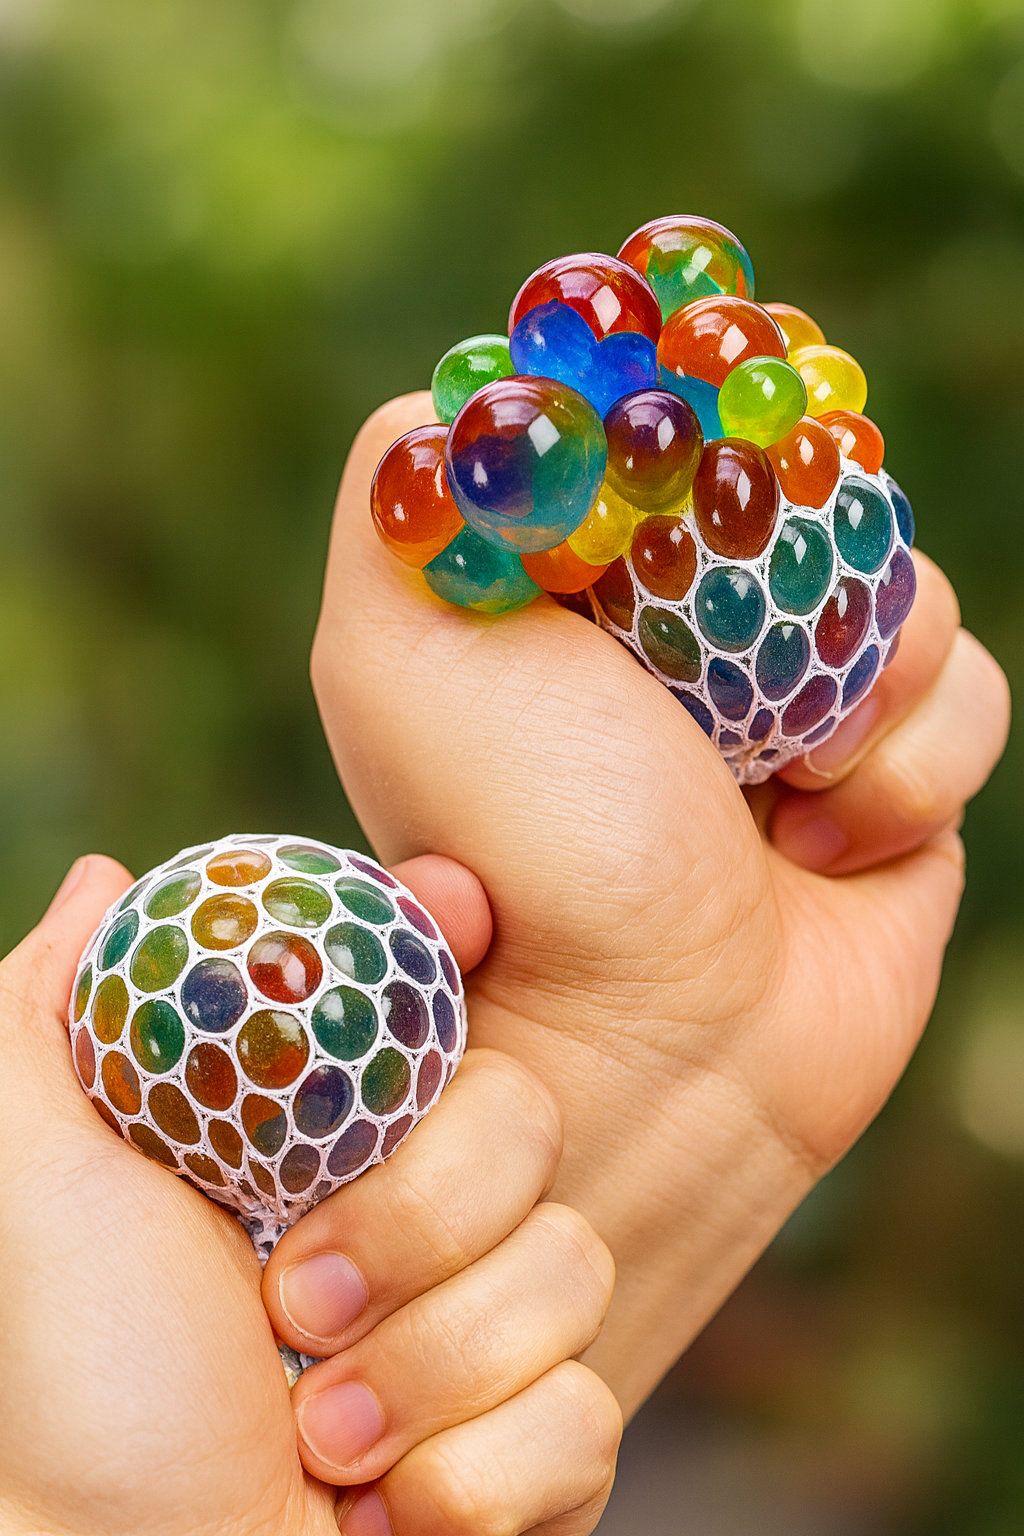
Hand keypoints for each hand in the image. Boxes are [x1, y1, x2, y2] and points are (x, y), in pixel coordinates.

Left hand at [0, 854, 617, 1535]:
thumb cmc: (66, 1386)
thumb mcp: (35, 1175)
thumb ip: (48, 1014)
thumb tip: (108, 878)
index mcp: (334, 1140)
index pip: (450, 1007)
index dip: (462, 956)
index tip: (453, 915)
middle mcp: (422, 1221)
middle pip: (531, 1127)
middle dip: (413, 1228)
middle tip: (293, 1306)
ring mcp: (489, 1335)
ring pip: (571, 1269)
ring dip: (424, 1375)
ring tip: (315, 1436)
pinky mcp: (537, 1454)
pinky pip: (586, 1418)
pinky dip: (474, 1480)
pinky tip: (386, 1512)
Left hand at [311, 392, 1009, 1418]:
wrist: (658, 1053)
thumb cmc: (525, 850)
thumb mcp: (399, 649)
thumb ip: (407, 490)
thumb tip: (506, 396)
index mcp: (567, 583)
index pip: (661, 418)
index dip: (696, 422)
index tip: (696, 481)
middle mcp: (678, 633)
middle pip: (798, 480)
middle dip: (787, 559)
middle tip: (726, 663)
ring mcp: (791, 698)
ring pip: (898, 573)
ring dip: (856, 674)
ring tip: (773, 784)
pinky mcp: (890, 768)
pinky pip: (966, 685)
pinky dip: (912, 761)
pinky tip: (826, 843)